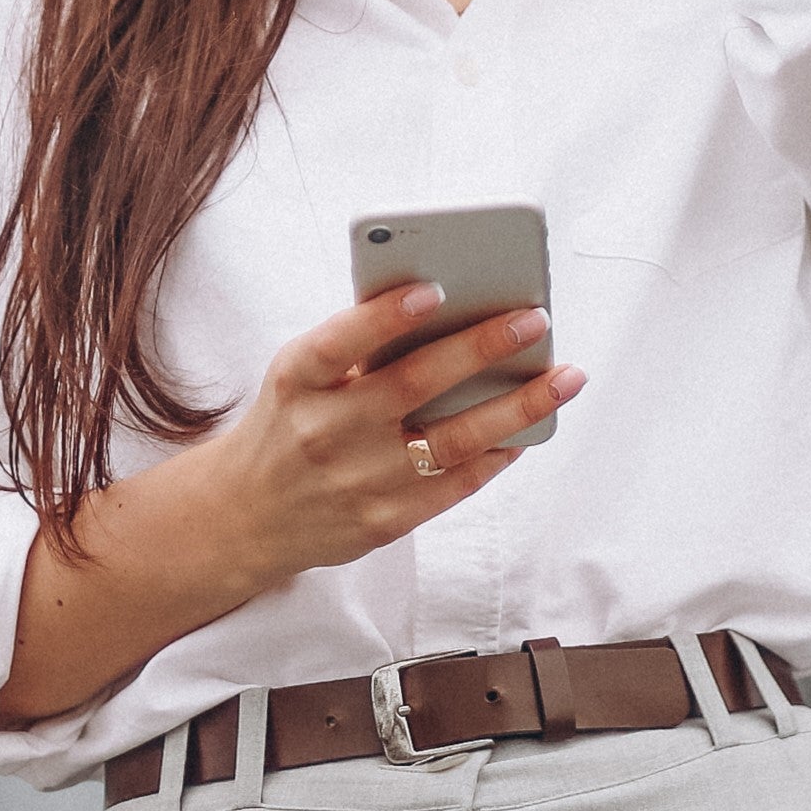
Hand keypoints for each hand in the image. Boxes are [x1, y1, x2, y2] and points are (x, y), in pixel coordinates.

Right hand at [194, 284, 585, 587]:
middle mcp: (325, 431)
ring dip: (517, 407)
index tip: (434, 289)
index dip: (385, 317)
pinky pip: (456, 485)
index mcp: (296, 382)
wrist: (246, 515)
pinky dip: (497, 455)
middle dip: (481, 348)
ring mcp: (357, 480)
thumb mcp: (298, 379)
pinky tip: (528, 431)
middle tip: (535, 319)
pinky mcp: (384, 521)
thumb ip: (355, 350)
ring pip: (452, 440)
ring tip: (563, 378)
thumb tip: (451, 315)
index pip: (338, 343)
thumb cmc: (289, 425)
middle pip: (412, 385)